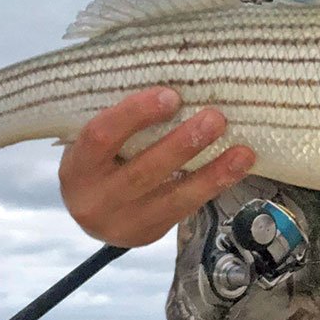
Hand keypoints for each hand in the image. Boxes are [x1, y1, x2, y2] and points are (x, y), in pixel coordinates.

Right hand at [58, 87, 254, 246]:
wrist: (92, 213)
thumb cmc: (100, 161)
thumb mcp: (98, 142)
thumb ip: (123, 121)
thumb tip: (178, 85)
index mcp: (77, 166)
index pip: (101, 136)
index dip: (136, 114)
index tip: (170, 95)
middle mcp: (95, 200)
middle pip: (143, 171)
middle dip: (183, 144)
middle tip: (215, 118)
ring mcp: (122, 223)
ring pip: (173, 198)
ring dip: (212, 173)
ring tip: (242, 152)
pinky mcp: (149, 234)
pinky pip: (186, 210)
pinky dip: (214, 186)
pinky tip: (236, 169)